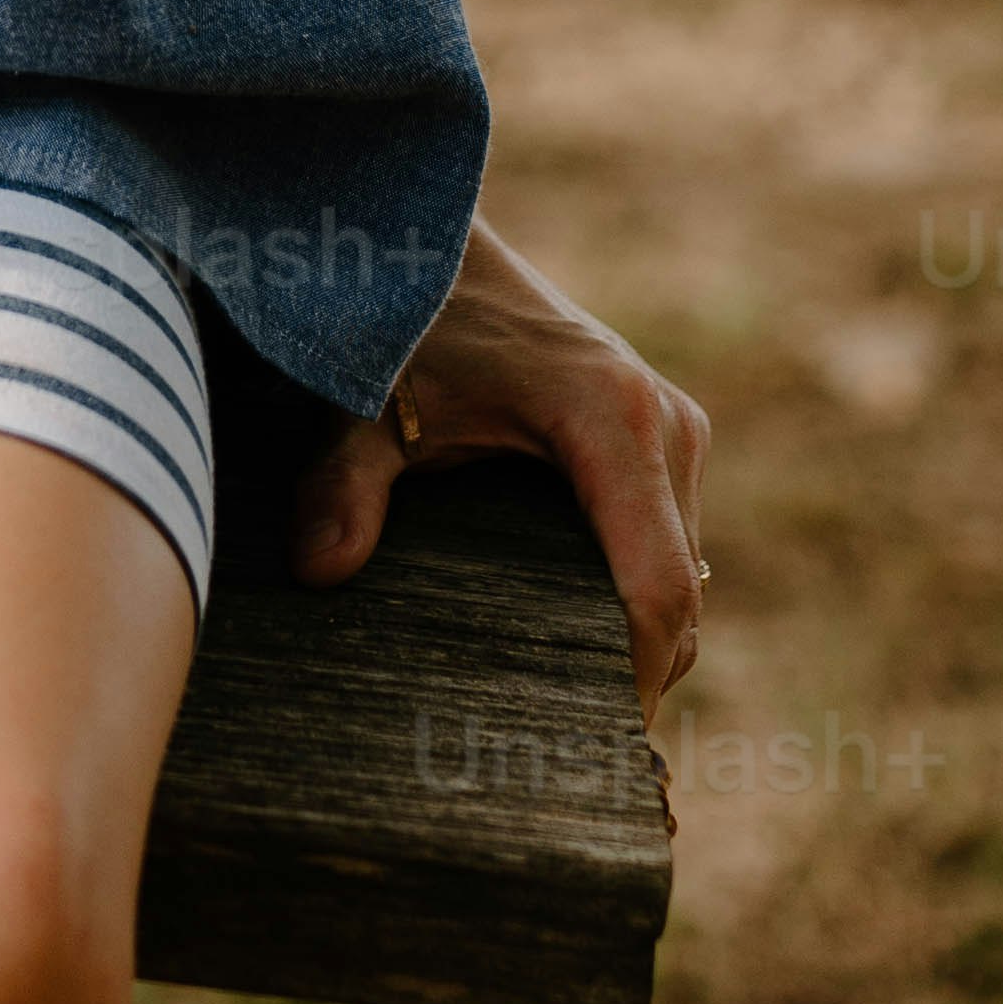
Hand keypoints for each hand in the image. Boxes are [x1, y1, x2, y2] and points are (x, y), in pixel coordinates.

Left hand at [292, 208, 710, 709]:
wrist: (427, 241)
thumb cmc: (399, 321)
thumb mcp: (362, 404)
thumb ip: (342, 486)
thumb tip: (321, 574)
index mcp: (611, 421)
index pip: (656, 589)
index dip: (636, 682)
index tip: (591, 754)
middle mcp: (664, 424)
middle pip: (680, 595)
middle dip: (636, 679)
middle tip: (567, 763)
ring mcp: (672, 427)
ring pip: (681, 573)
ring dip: (640, 642)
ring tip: (565, 721)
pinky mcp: (659, 434)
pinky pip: (667, 543)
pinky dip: (635, 599)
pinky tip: (571, 650)